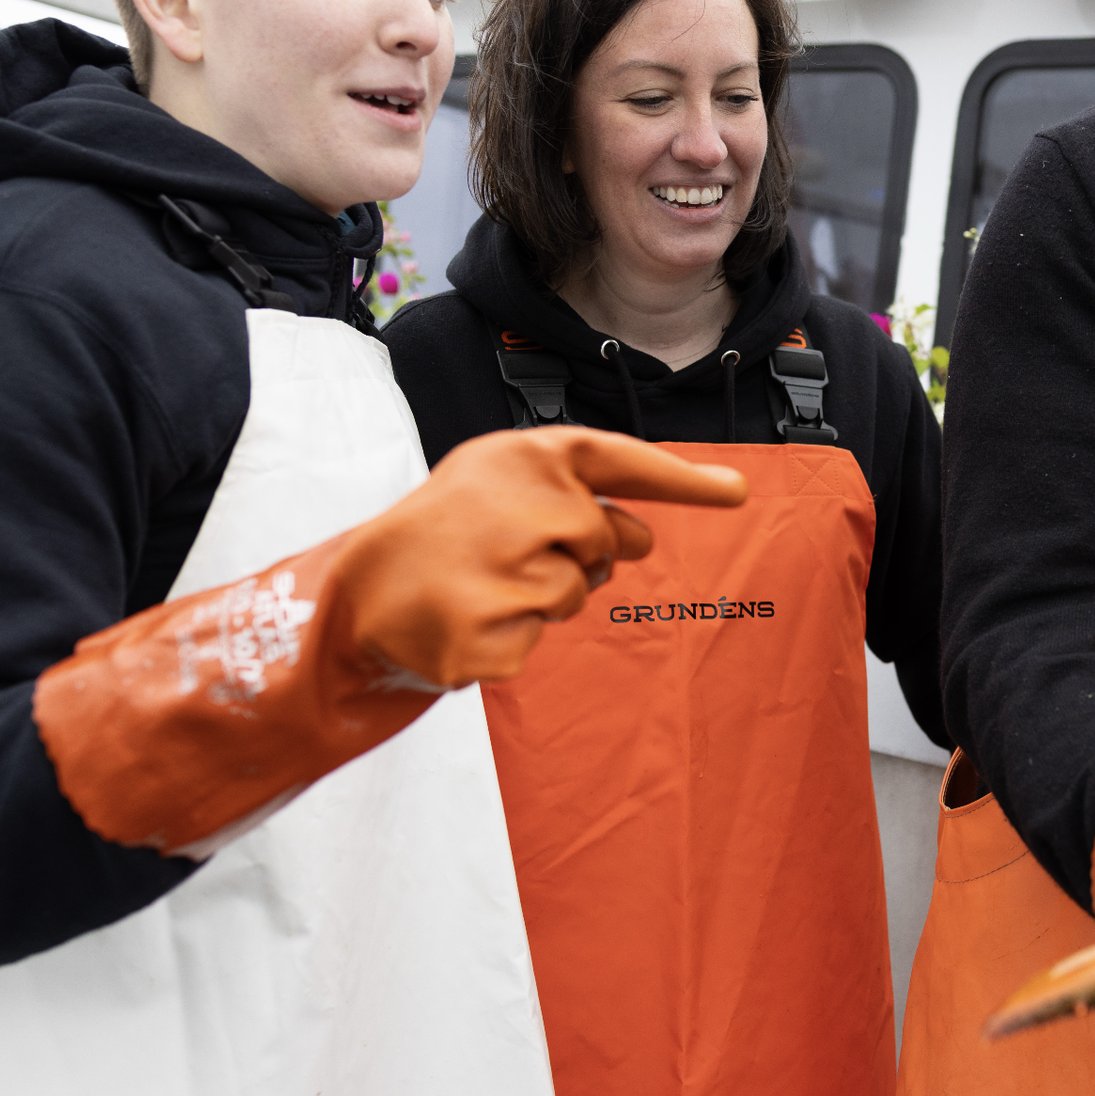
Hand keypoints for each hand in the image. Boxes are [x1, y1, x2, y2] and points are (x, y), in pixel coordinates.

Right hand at [338, 427, 748, 685]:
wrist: (357, 591)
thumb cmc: (444, 530)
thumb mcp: (500, 485)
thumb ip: (576, 499)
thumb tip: (641, 536)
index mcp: (521, 457)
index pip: (619, 460)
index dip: (682, 479)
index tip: (737, 491)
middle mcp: (519, 506)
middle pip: (603, 538)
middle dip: (574, 553)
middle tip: (508, 550)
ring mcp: (504, 573)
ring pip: (575, 593)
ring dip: (541, 597)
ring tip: (480, 582)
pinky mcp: (490, 636)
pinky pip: (540, 639)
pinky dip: (513, 636)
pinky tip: (469, 618)